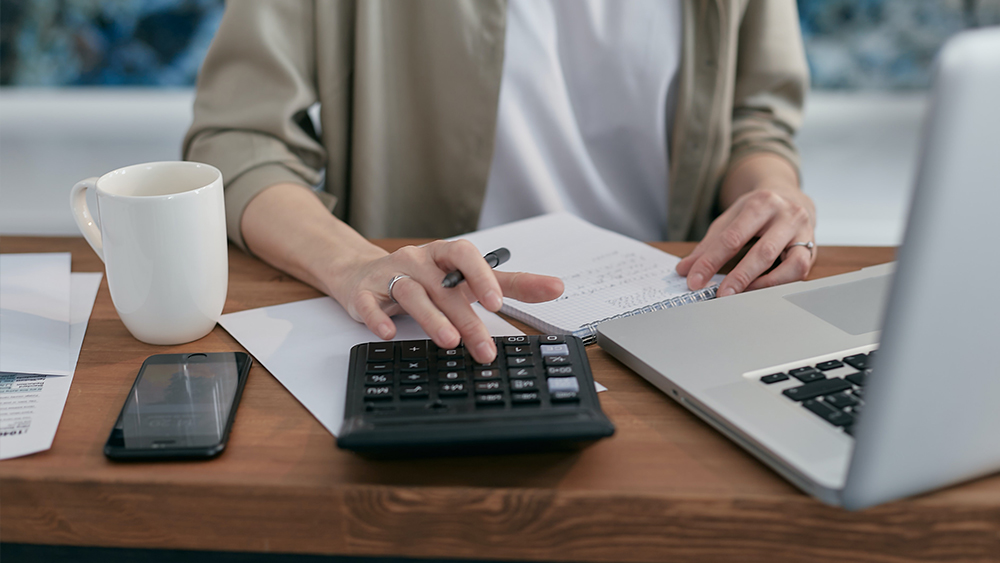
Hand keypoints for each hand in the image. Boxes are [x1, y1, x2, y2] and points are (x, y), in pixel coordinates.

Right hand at [331, 239, 563, 362]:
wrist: (361, 273)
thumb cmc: (424, 278)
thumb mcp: (465, 279)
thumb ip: (509, 284)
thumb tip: (556, 286)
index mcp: (445, 255)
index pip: (466, 256)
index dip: (482, 276)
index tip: (498, 302)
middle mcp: (418, 261)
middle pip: (444, 288)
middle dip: (466, 319)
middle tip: (484, 349)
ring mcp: (390, 275)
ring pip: (411, 293)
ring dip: (431, 318)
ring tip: (449, 341)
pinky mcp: (363, 292)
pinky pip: (369, 304)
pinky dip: (378, 318)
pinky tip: (388, 334)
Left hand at [676, 157, 815, 296]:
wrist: (790, 198)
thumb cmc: (757, 211)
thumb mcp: (730, 219)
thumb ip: (708, 245)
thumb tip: (684, 269)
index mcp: (760, 203)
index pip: (731, 238)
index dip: (710, 262)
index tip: (694, 280)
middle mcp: (785, 215)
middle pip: (761, 252)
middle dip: (738, 277)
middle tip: (719, 295)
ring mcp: (803, 232)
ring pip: (788, 265)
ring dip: (762, 284)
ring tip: (740, 296)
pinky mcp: (812, 248)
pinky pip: (799, 271)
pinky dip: (779, 283)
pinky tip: (760, 290)